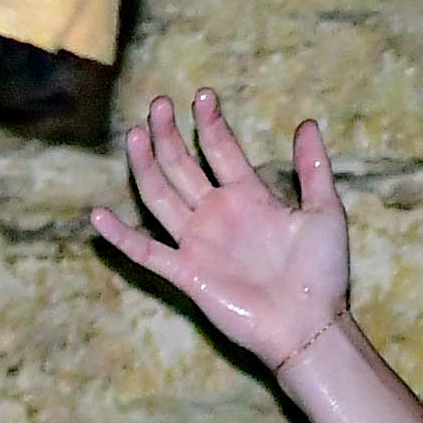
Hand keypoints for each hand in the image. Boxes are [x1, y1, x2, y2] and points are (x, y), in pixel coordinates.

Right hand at [89, 93, 353, 374]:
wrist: (310, 325)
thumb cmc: (322, 274)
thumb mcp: (325, 213)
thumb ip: (314, 169)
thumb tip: (308, 122)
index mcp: (250, 198)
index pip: (221, 151)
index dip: (211, 123)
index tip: (203, 96)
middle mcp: (219, 215)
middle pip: (183, 166)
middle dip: (170, 134)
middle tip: (159, 104)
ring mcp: (199, 243)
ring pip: (160, 196)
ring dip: (146, 165)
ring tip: (135, 133)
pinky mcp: (187, 273)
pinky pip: (146, 251)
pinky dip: (121, 236)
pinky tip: (97, 214)